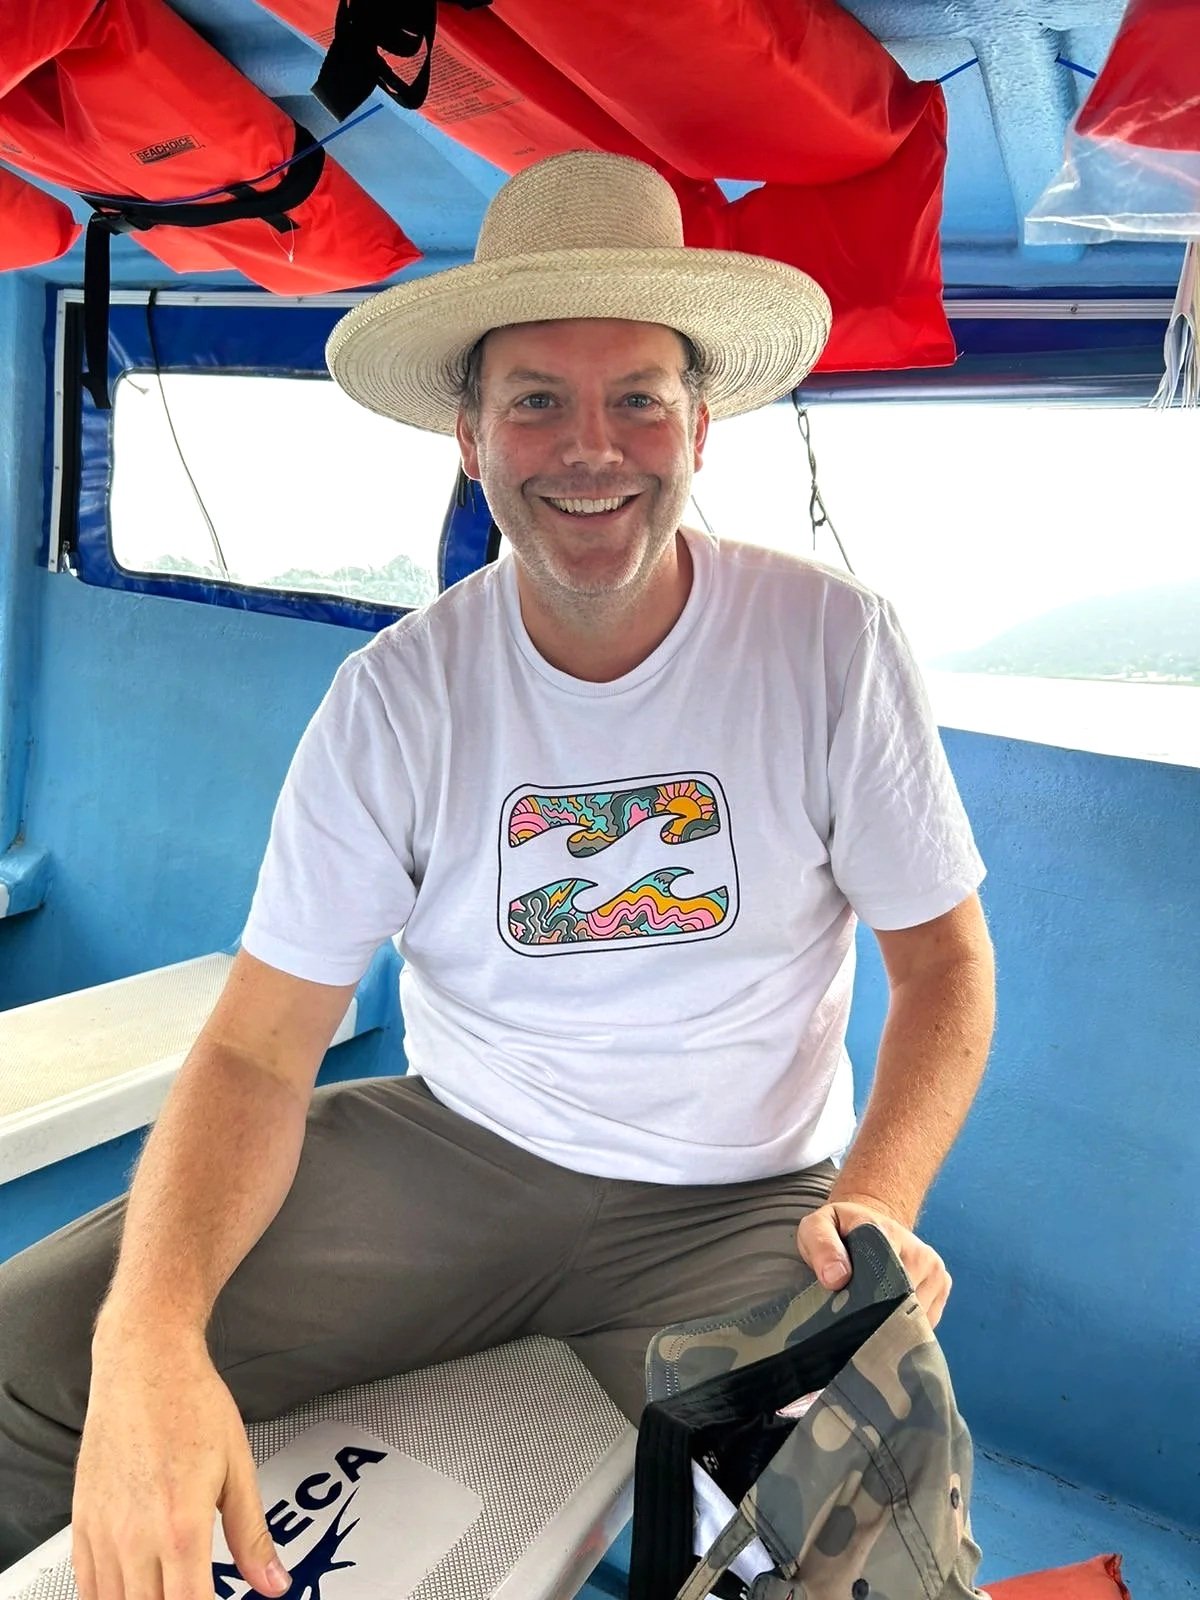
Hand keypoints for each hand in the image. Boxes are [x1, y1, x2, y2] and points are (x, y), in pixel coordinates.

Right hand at [72, 1322, 289, 1599]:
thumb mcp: (238, 1468)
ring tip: (167, 1588)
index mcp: (181, 1527)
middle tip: (196, 1589)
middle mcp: (135, 1537)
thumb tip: (273, 1582)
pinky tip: (130, 1589)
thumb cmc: (190, 1403)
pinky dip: (107, 1597)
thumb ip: (252, 1535)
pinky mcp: (81, 1523)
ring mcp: (103, 1533)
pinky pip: (86, 1585)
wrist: (145, 1364)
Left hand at [796, 1195, 951, 1326]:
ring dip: (894, 1324)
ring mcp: (935, 1270)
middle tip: (855, 1325)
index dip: (867, 1307)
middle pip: (903, 1306)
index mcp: (889, 1236)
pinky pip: (928, 1321)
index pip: (885, 1283)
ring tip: (870, 1319)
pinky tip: (888, 1319)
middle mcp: (920, 1253)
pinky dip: (908, 1326)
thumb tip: (836, 1278)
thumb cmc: (840, 1230)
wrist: (867, 1222)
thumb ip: (822, 1246)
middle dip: (879, 1320)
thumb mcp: (817, 1227)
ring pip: (918, 1318)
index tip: (850, 1321)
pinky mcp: (942, 1285)